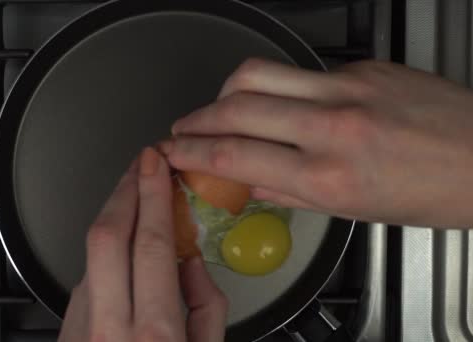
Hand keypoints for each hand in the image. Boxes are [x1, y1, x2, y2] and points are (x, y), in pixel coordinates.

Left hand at [58, 148, 227, 341]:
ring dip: (114, 213)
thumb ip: (207, 308)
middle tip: (142, 164)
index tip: (156, 163)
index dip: (153, 195)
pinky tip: (124, 242)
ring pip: (92, 251)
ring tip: (134, 193)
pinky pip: (88, 274)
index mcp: (155, 334)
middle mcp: (110, 324)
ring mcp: (82, 323)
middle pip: (107, 236)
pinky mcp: (68, 325)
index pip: (151, 244)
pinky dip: (108, 249)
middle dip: (125, 190)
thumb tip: (193, 262)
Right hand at [161, 59, 472, 227]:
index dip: (190, 152)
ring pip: (256, 73)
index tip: (172, 152)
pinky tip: (280, 103)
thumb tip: (249, 183)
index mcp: (328, 175)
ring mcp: (345, 88)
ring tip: (217, 109)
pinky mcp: (359, 67)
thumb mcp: (354, 210)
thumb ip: (291, 194)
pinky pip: (298, 71)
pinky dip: (275, 87)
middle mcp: (331, 125)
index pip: (234, 155)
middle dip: (193, 119)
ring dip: (223, 92)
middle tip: (181, 128)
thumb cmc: (432, 192)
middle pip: (233, 107)